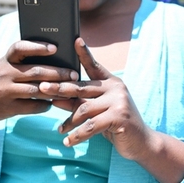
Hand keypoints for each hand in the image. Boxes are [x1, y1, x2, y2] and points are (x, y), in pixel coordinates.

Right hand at [0, 40, 79, 157]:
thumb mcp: (6, 66)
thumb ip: (24, 61)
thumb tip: (57, 57)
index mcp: (6, 60)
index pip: (20, 48)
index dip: (38, 47)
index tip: (55, 48)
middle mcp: (5, 73)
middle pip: (36, 71)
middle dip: (58, 73)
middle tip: (75, 74)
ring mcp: (6, 91)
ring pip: (37, 90)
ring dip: (56, 90)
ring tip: (70, 90)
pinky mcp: (9, 107)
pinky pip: (32, 106)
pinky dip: (45, 104)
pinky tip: (53, 102)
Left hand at [43, 38, 154, 160]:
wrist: (141, 142)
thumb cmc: (116, 124)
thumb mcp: (97, 111)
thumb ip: (79, 103)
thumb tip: (55, 98)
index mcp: (111, 82)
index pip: (95, 65)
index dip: (84, 53)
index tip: (75, 40)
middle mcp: (116, 88)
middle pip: (82, 87)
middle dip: (60, 88)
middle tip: (42, 88)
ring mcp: (119, 101)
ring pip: (84, 109)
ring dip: (69, 121)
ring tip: (60, 130)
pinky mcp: (119, 117)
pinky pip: (91, 125)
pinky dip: (78, 135)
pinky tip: (68, 142)